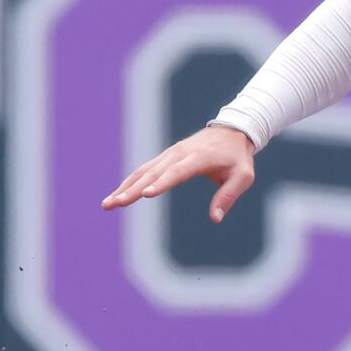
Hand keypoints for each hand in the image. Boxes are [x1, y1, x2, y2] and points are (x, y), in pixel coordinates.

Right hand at [101, 125, 256, 222]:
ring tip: (108, 204)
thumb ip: (228, 196)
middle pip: (153, 173)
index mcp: (199, 158)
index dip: (161, 183)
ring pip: (143, 171)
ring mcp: (170, 154)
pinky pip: (144, 169)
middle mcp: (180, 154)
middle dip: (132, 189)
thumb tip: (215, 219)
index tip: (145, 194)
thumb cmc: (238, 158)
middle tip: (115, 204)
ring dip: (125, 187)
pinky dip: (130, 182)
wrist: (232, 131)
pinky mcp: (165, 157)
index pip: (177, 172)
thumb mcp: (242, 177)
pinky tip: (118, 195)